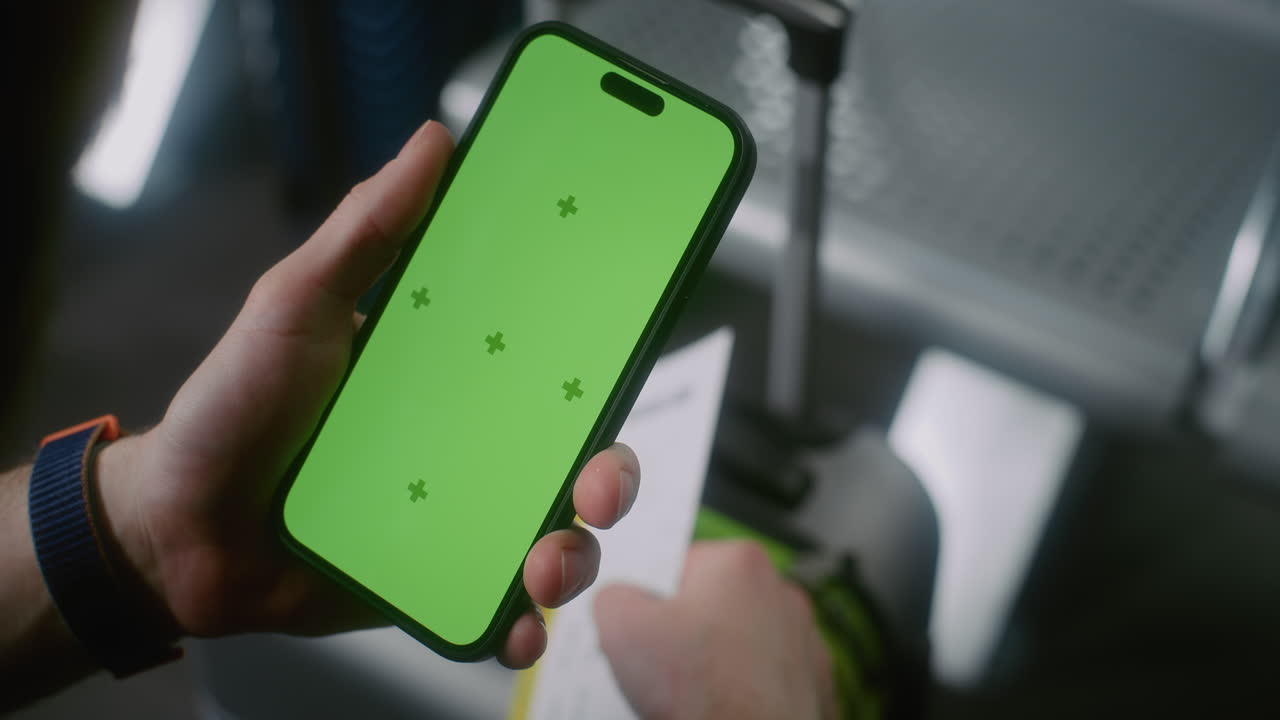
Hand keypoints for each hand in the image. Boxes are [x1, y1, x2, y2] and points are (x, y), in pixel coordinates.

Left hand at [94, 121, 640, 667]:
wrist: (177, 525)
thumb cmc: (236, 403)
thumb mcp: (298, 302)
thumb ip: (367, 229)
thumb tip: (435, 142)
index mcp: (457, 376)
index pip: (554, 363)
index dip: (602, 359)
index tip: (627, 350)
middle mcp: (471, 446)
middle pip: (575, 458)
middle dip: (610, 475)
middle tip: (597, 482)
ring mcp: (456, 519)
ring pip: (552, 537)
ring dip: (572, 556)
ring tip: (544, 567)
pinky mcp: (432, 582)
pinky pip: (495, 607)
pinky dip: (516, 623)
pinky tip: (512, 627)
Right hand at [594, 540, 836, 719]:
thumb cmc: (707, 694)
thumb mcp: (624, 630)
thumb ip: (613, 597)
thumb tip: (619, 601)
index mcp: (739, 563)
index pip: (677, 567)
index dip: (653, 604)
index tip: (648, 633)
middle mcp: (781, 593)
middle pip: (711, 605)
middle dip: (687, 634)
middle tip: (668, 669)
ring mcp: (804, 639)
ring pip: (740, 644)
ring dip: (718, 664)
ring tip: (698, 695)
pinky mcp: (814, 683)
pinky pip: (766, 680)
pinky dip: (746, 693)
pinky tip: (726, 710)